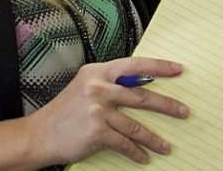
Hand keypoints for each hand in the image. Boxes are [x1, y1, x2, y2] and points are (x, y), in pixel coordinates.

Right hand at [23, 57, 187, 165]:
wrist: (38, 135)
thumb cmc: (63, 112)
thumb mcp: (84, 87)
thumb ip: (109, 83)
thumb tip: (140, 86)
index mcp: (97, 72)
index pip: (135, 65)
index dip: (159, 67)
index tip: (178, 69)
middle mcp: (98, 87)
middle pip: (142, 96)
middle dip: (167, 106)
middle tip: (184, 112)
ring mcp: (97, 110)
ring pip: (136, 125)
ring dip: (154, 139)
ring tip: (166, 146)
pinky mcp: (96, 131)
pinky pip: (124, 143)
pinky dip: (136, 152)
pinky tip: (144, 157)